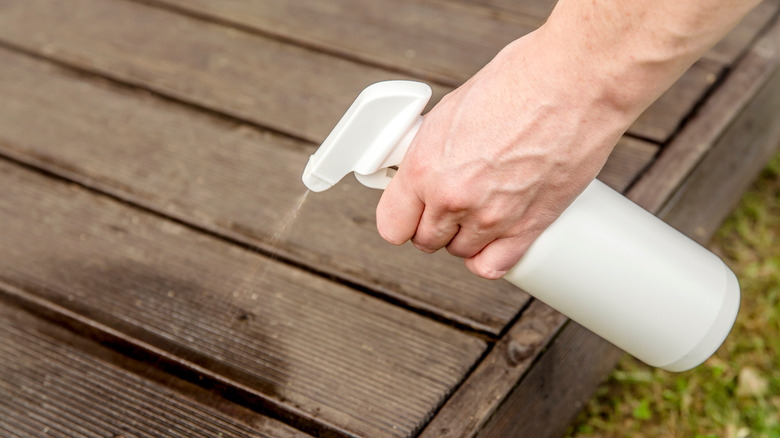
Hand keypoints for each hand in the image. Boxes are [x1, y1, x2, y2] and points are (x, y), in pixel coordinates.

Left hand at [375, 31, 634, 278]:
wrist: (576, 80)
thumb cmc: (519, 80)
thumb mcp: (451, 109)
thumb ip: (432, 151)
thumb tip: (426, 169)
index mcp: (425, 167)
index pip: (392, 225)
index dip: (402, 217)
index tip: (411, 210)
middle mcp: (453, 199)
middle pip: (427, 240)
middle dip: (435, 223)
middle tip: (452, 200)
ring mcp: (492, 217)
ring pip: (461, 252)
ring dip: (466, 236)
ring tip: (481, 207)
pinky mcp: (530, 227)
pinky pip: (494, 266)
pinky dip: (491, 257)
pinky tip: (496, 237)